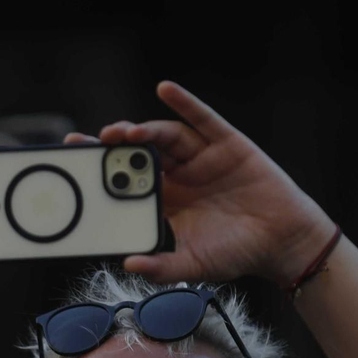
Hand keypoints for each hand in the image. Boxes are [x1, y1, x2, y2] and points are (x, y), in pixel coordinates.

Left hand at [67, 81, 335, 285]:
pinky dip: (184, 103)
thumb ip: (161, 267)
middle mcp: (181, 174)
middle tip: (89, 144)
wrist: (282, 242)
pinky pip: (203, 119)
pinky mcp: (228, 144)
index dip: (104, 171)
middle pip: (141, 153)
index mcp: (168, 200)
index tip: (75, 164)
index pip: (129, 181)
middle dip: (114, 147)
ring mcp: (203, 157)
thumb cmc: (238, 252)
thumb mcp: (193, 265)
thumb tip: (128, 264)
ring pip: (167, 137)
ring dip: (143, 131)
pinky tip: (165, 90)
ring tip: (123, 133)